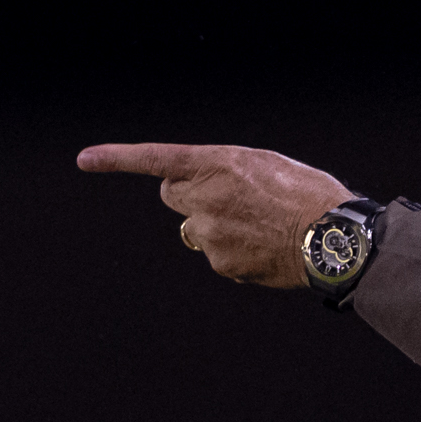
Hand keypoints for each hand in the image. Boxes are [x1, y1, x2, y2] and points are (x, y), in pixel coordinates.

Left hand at [77, 142, 351, 287]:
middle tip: (227, 200)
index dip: (117, 158)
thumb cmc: (309, 195)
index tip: (85, 159)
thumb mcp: (266, 165)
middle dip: (189, 195)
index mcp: (218, 164)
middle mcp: (206, 196)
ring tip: (260, 228)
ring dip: (217, 227)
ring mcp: (210, 233)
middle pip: (172, 195)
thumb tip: (203, 189)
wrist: (335, 239)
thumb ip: (225, 171)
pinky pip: (216, 256)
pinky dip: (234, 252)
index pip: (157, 159)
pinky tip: (264, 247)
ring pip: (195, 229)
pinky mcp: (220, 263)